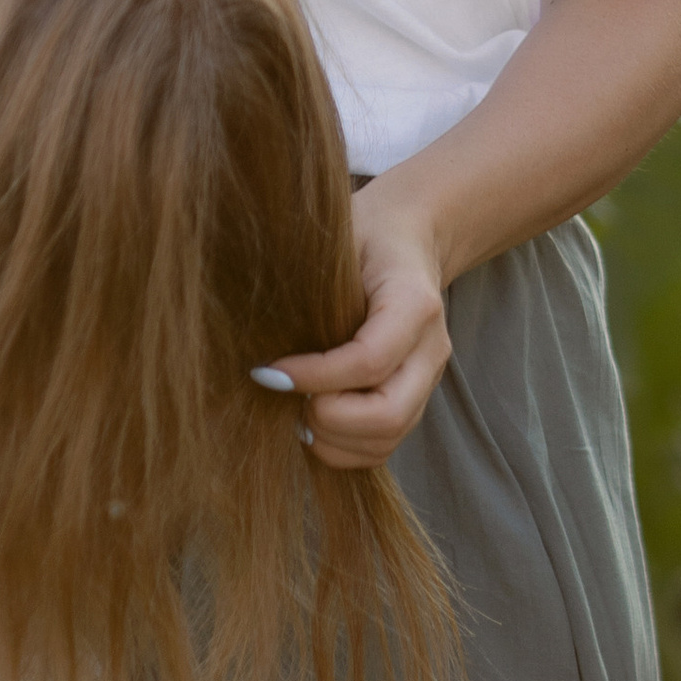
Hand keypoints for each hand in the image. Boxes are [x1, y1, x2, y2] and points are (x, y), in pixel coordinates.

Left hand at [266, 178, 450, 468]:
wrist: (409, 237)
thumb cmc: (361, 234)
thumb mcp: (336, 236)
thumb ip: (305, 275)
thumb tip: (249, 323)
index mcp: (415, 302)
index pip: (369, 360)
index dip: (314, 376)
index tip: (267, 370)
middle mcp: (431, 349)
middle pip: (388, 414)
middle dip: (326, 418)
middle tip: (282, 394)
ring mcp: (428, 379)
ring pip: (387, 440)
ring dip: (331, 439)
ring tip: (292, 410)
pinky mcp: (415, 399)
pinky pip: (384, 445)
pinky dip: (343, 446)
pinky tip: (310, 419)